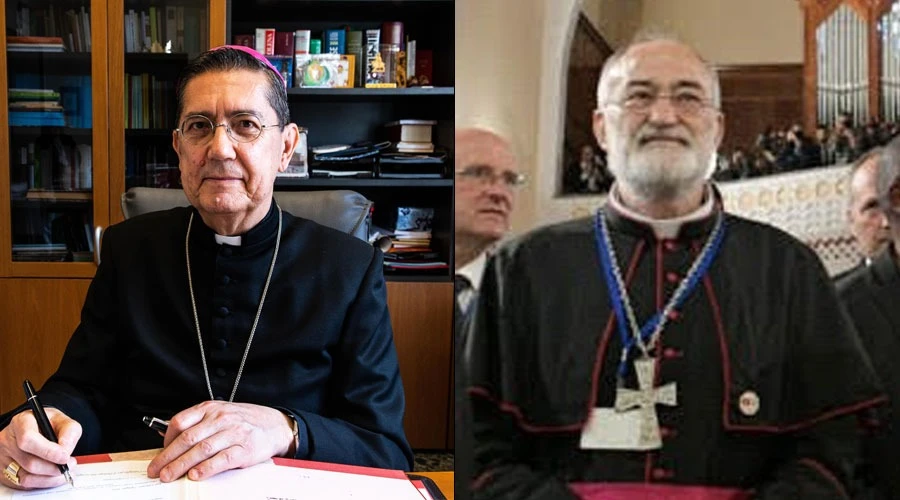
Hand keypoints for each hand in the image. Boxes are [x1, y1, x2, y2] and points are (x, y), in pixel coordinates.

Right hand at [0, 408, 79, 489]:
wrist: (35, 429)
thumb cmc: (48, 425)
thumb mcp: (62, 420)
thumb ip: (69, 432)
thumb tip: (65, 450)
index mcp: (21, 422)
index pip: (28, 439)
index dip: (48, 451)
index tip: (65, 456)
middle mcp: (8, 440)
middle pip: (29, 462)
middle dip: (53, 468)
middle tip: (69, 465)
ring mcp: (4, 458)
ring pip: (26, 476)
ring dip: (50, 478)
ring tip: (64, 471)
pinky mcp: (5, 473)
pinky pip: (24, 485)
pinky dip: (43, 483)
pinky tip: (53, 476)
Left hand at [147, 401, 293, 481]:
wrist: (276, 425)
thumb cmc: (245, 421)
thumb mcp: (221, 413)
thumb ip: (200, 424)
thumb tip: (172, 442)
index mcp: (211, 408)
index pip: (180, 421)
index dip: (165, 439)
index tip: (160, 453)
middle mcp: (221, 418)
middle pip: (187, 439)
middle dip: (168, 457)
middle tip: (156, 470)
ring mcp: (233, 433)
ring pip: (201, 450)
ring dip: (181, 465)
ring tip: (169, 476)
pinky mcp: (245, 449)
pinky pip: (222, 459)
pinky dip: (206, 468)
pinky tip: (195, 475)